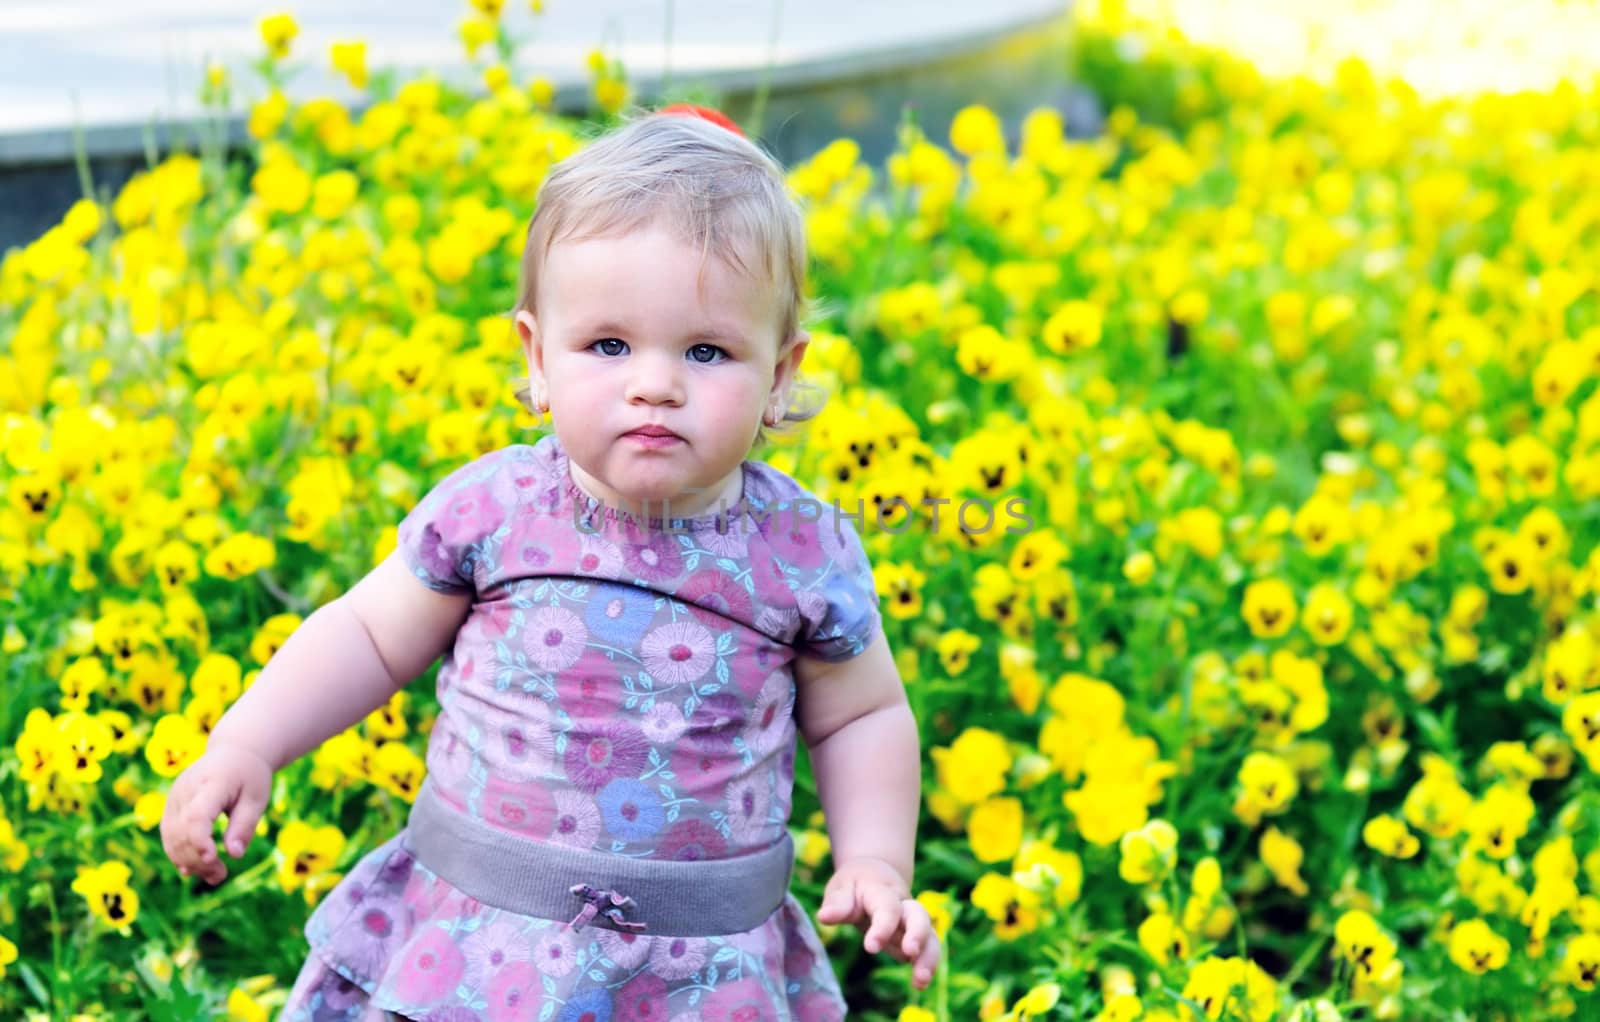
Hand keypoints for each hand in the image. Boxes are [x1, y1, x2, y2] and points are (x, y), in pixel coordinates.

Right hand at [159, 745, 272, 885]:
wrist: (233, 752)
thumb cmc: (249, 776)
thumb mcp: (257, 798)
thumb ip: (244, 825)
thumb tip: (235, 855)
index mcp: (212, 782)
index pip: (197, 815)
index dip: (200, 840)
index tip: (212, 859)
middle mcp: (187, 789)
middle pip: (183, 831)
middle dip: (199, 859)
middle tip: (221, 876)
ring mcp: (175, 797)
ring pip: (171, 836)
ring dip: (189, 861)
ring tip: (214, 877)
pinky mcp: (171, 805)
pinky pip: (169, 834)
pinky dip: (179, 853)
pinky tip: (194, 869)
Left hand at [815, 857, 941, 990]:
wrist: (874, 874)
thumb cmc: (854, 884)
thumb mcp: (841, 887)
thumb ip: (837, 903)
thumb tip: (824, 917)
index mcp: (882, 892)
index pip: (887, 907)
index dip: (882, 927)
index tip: (870, 948)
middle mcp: (903, 904)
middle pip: (919, 915)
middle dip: (917, 934)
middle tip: (910, 953)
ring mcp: (912, 920)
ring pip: (929, 934)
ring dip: (928, 957)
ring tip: (920, 981)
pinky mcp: (916, 935)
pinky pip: (928, 948)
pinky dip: (927, 965)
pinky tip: (919, 984)